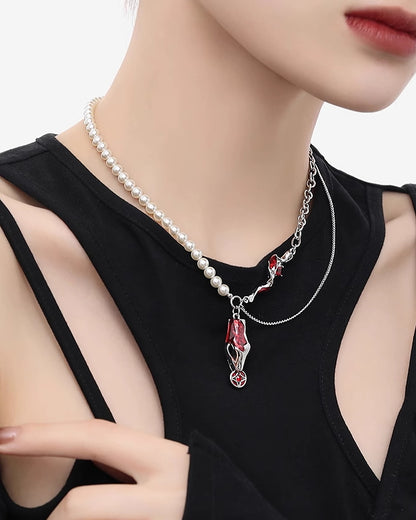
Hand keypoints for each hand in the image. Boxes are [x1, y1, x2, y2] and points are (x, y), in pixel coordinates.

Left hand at [0, 419, 189, 519]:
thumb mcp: (166, 466)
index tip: (4, 436)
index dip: (45, 436)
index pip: (95, 438)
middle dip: (55, 519)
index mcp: (164, 461)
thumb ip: (128, 461)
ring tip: (92, 518)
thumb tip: (77, 452)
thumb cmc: (199, 491)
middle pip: (79, 508)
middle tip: (52, 519)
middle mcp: (161, 496)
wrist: (236, 517)